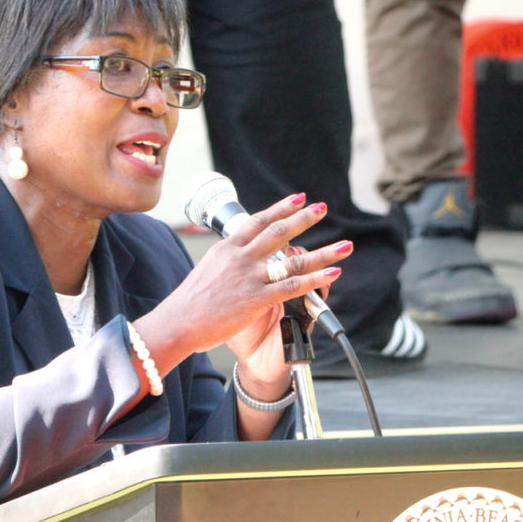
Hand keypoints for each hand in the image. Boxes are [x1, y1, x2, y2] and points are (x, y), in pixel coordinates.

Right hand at [132, 193, 353, 379]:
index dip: (280, 209)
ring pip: (294, 260)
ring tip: (345, 245)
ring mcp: (250, 277)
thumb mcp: (206, 271)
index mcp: (227, 248)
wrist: (177, 322)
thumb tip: (236, 257)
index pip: (257, 221)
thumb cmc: (189, 303)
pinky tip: (332, 274)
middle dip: (304, 218)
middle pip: (279, 231)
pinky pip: (293, 286)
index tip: (297, 199)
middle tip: (321, 208)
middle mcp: (240, 257)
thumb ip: (226, 262)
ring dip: (324, 252)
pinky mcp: (257, 298)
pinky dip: (316, 280)